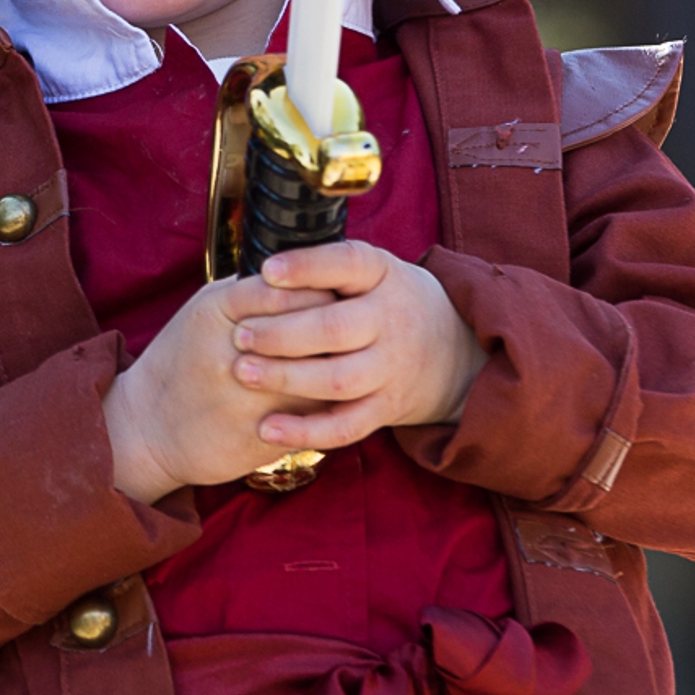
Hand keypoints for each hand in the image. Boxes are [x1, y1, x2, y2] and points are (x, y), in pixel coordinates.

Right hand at [103, 273, 338, 502]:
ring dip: (339, 367)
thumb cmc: (180, 363)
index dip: (320, 290)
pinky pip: (313, 418)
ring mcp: (246, 397)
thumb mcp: (203, 313)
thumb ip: (247, 292)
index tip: (335, 294)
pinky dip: (329, 406)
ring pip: (319, 375)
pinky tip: (331, 397)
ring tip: (346, 361)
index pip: (287, 288)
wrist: (146, 428)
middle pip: (310, 329)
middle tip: (351, 326)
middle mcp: (232, 351)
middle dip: (337, 327)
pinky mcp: (258, 436)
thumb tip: (302, 272)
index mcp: (217, 310)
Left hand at [227, 242, 486, 454]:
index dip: (307, 267)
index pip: (347, 264)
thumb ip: (328, 266)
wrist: (454, 349)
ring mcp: (391, 368)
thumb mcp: (373, 269)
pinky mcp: (385, 407)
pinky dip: (305, 431)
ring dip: (286, 378)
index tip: (267, 271)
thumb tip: (260, 266)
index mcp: (382, 275)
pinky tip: (266, 427)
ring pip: (337, 379)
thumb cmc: (386, 301)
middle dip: (282, 333)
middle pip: (336, 328)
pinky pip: (345, 426)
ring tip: (241, 370)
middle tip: (240, 334)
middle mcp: (392, 321)